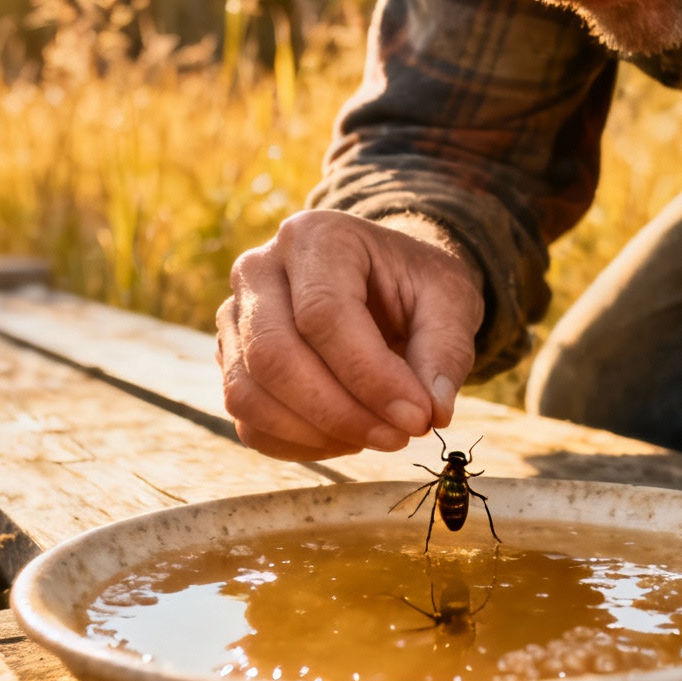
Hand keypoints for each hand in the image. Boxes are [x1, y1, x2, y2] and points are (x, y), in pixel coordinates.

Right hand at [216, 211, 483, 460]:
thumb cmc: (415, 284)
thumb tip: (432, 413)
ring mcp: (235, 317)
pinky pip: (248, 421)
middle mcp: (259, 269)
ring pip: (248, 394)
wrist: (384, 279)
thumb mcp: (451, 301)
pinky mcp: (230, 361)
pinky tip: (347, 436)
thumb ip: (445, 352)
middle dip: (339, 412)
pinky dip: (298, 444)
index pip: (323, 314)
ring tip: (378, 435)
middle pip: (273, 355)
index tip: (418, 416)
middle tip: (399, 436)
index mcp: (315, 236)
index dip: (370, 376)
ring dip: (317, 433)